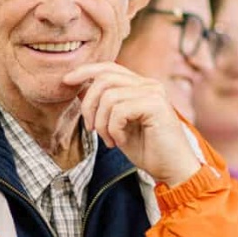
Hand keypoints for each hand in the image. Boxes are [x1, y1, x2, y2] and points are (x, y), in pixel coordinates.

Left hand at [65, 62, 204, 185]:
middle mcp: (149, 84)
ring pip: (109, 96)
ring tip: (109, 140)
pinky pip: (119, 110)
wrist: (172, 169)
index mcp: (140, 85)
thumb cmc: (146, 149)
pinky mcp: (156, 105)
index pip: (109, 67)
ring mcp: (154, 93)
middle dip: (89, 105)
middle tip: (90, 129)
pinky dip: (113, 129)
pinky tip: (120, 141)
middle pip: (104, 79)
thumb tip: (79, 88)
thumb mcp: (116, 125)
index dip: (85, 71)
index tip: (66, 81)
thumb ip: (102, 106)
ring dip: (101, 123)